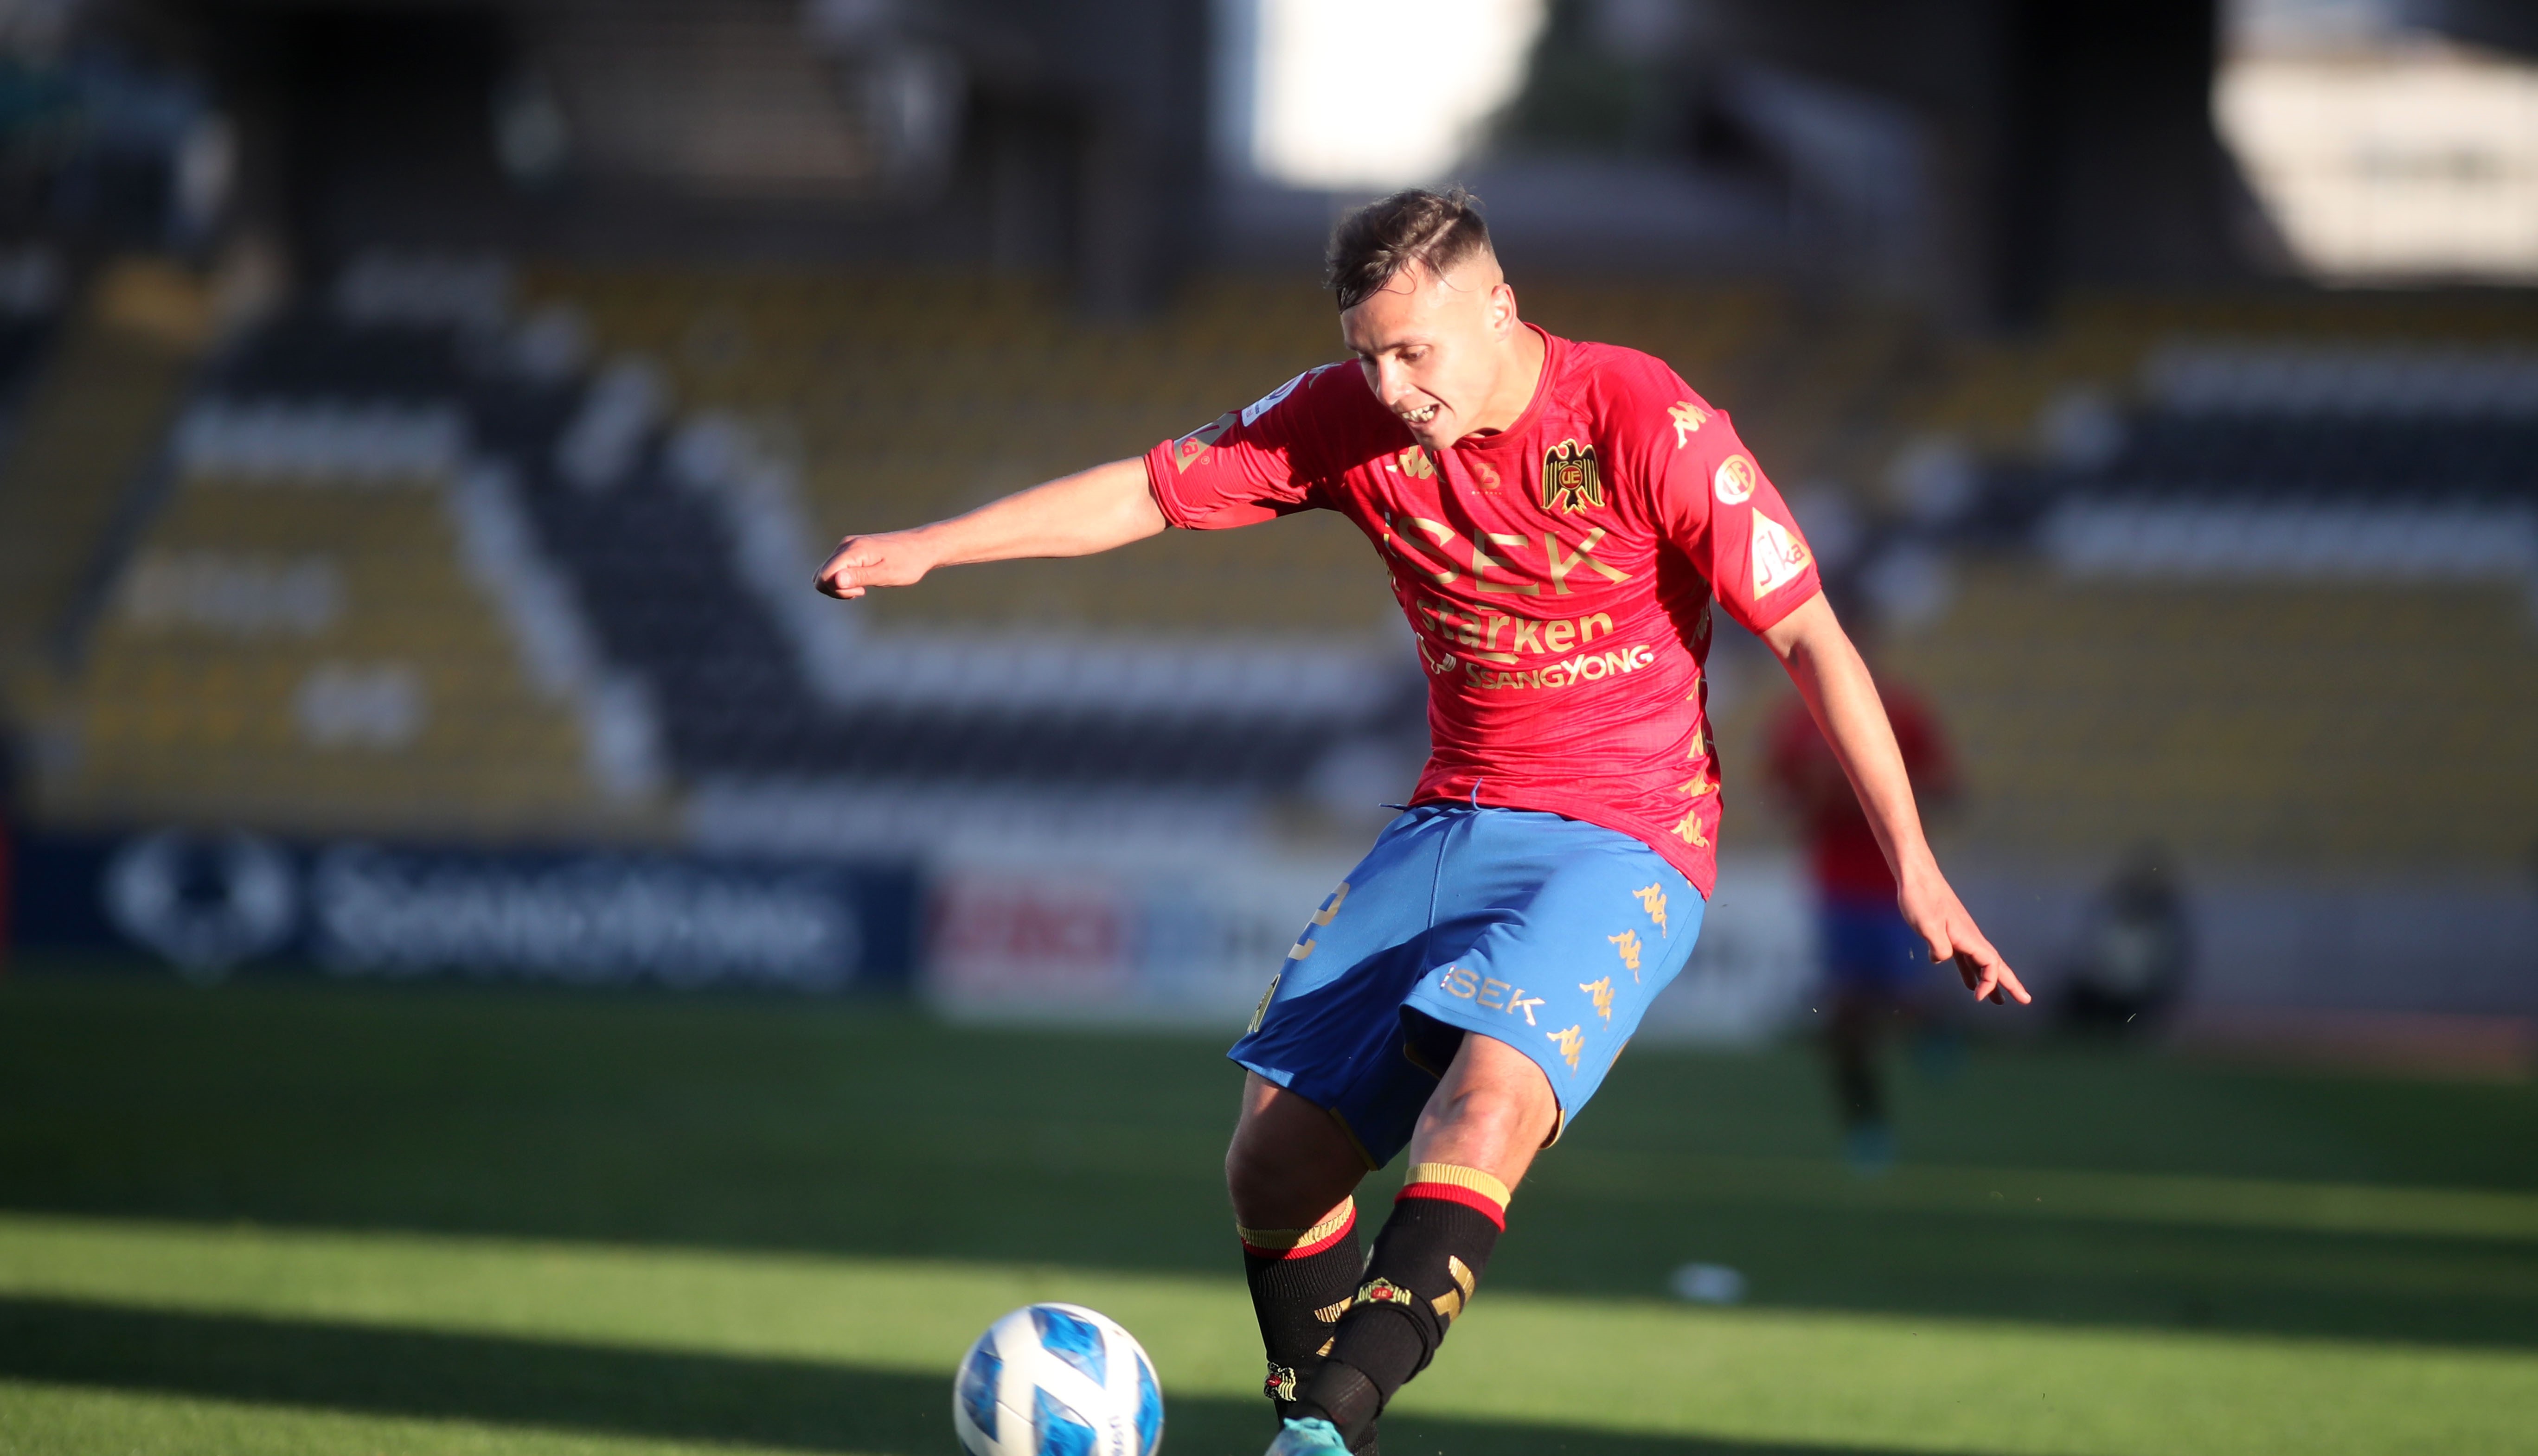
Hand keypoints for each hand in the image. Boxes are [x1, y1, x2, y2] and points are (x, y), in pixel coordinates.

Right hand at [815, 530, 936, 598]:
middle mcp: (846, 545)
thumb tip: (836, 580)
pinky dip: (844, 580)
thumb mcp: (886, 574)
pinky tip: (863, 582)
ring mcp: (848, 546)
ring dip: (840, 586)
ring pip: (827, 572)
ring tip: (863, 587)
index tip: (861, 592)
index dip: (837, 591)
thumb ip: (860, 577)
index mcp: (852, 550)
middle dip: (836, 590)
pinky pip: (836, 568)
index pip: (824, 576)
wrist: (922, 547)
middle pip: (821, 575)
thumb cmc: (908, 563)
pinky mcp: (852, 550)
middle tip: (862, 591)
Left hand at [1898, 862, 2029, 1005]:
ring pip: (1981, 963)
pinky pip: (1965, 958)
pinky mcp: (1949, 934)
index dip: (1989, 983)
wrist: (1916, 876)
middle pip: (1995, 965)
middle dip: (2011, 983)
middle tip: (2025, 1000)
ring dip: (1990, 981)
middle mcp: (1970, 937)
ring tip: (1999, 1000)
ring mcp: (1961, 935)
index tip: (1977, 998)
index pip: (1990, 964)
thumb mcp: (1928, 925)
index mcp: (1969, 936)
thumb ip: (1939, 947)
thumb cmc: (1921, 898)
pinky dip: (1970, 972)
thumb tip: (1941, 959)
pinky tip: (1968, 983)